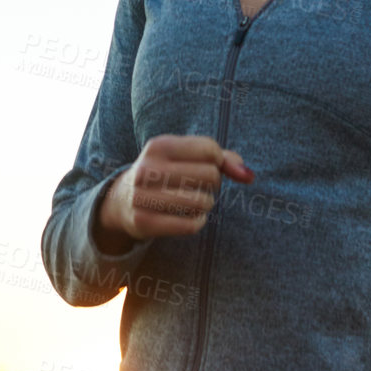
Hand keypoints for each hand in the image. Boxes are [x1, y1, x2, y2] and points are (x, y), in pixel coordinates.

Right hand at [94, 134, 253, 251]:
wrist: (121, 200)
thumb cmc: (164, 173)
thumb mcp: (184, 157)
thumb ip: (221, 159)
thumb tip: (248, 176)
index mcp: (158, 145)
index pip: (209, 149)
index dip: (219, 161)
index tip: (210, 166)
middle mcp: (148, 169)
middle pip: (209, 175)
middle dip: (214, 183)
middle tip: (203, 186)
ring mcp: (142, 197)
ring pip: (202, 201)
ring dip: (207, 204)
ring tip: (197, 202)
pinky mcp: (143, 222)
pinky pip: (190, 225)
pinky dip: (199, 222)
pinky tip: (192, 217)